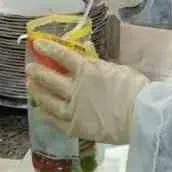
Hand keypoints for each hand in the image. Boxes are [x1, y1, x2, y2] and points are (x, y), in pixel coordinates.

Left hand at [26, 38, 146, 144]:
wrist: (142, 116)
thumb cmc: (134, 90)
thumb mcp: (117, 69)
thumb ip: (97, 63)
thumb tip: (86, 51)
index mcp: (86, 70)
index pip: (62, 55)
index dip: (48, 49)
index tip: (38, 44)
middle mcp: (74, 88)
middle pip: (49, 78)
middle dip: (37, 71)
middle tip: (29, 68)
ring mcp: (72, 109)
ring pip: (48, 100)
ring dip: (37, 92)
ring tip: (30, 87)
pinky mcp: (74, 127)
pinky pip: (54, 119)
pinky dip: (45, 113)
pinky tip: (40, 110)